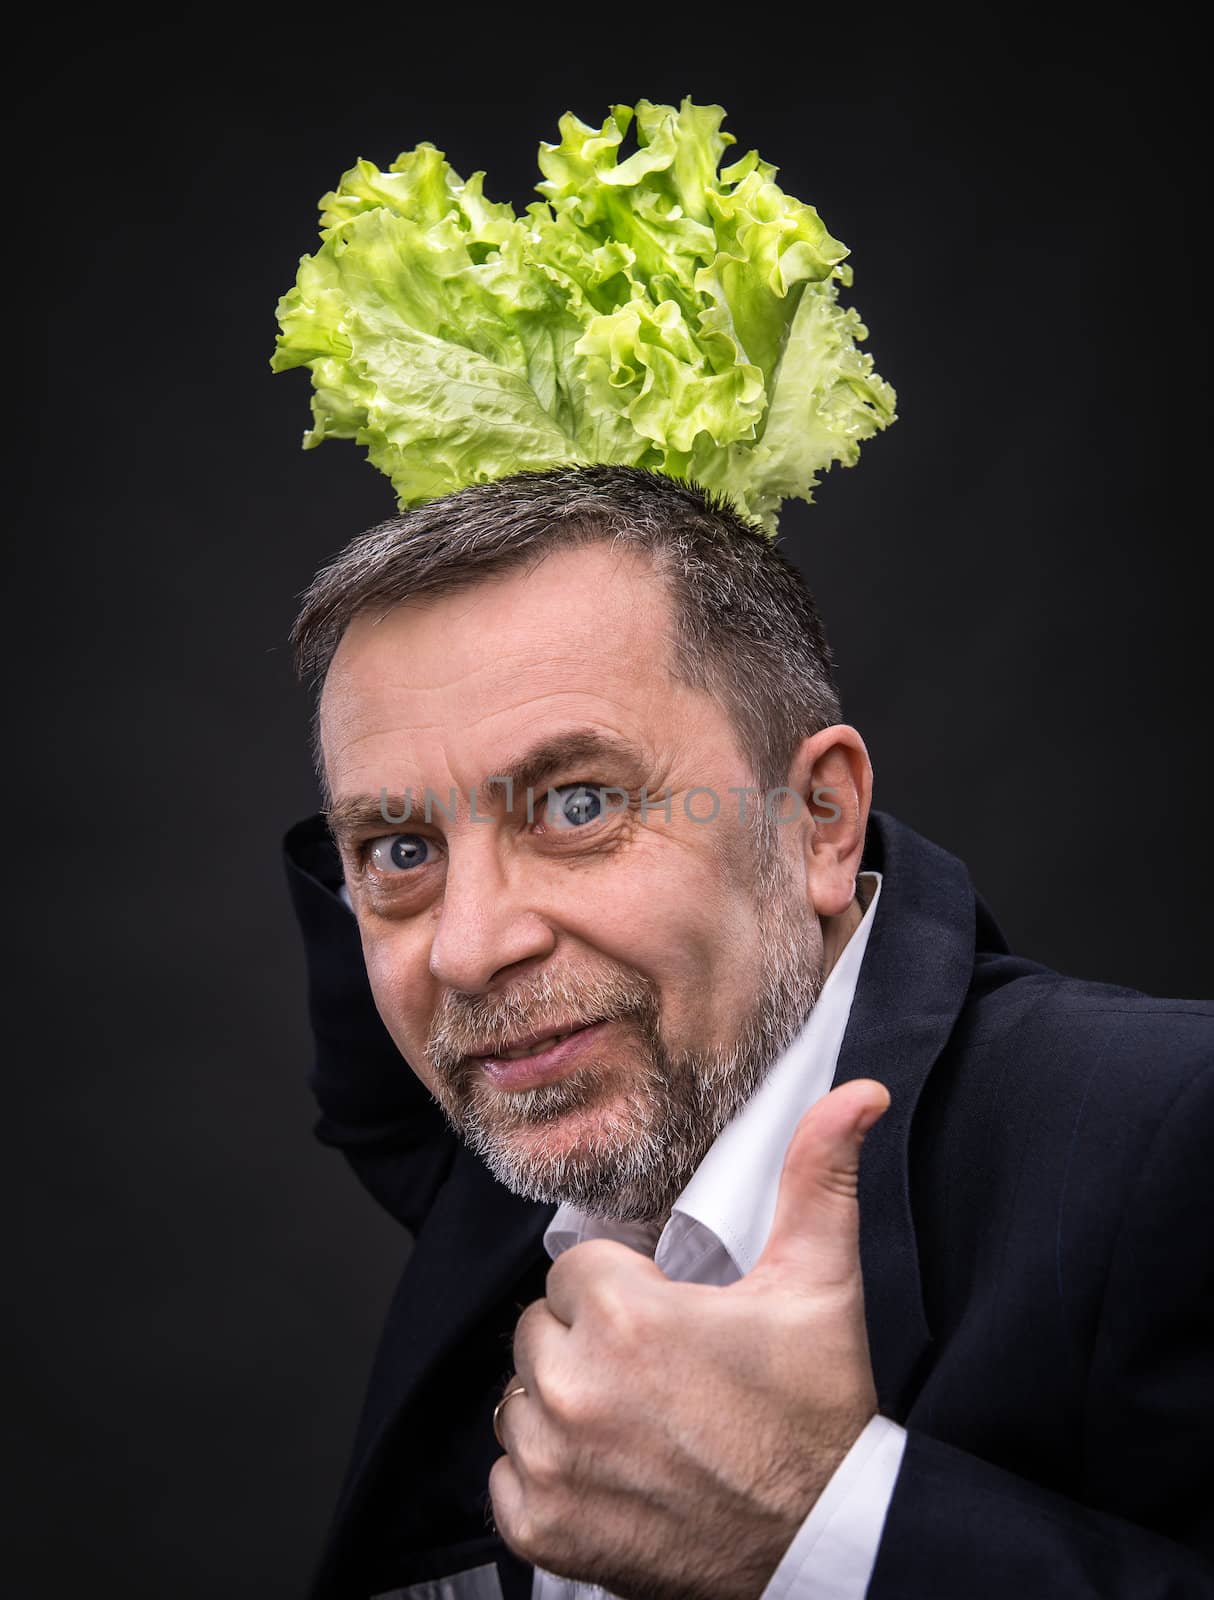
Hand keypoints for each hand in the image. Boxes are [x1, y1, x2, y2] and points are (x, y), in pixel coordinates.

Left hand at [488, 1078, 890, 1599]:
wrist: (822, 1544)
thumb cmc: (817, 1416)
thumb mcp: (822, 1284)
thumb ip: (819, 1176)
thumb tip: (856, 1094)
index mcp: (628, 1319)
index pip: (574, 1267)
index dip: (620, 1286)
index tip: (662, 1315)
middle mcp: (576, 1391)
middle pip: (539, 1327)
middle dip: (586, 1338)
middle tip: (654, 1367)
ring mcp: (555, 1467)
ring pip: (518, 1398)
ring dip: (562, 1402)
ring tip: (634, 1417)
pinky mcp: (545, 1530)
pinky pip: (507, 1477)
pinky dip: (546, 1476)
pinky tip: (608, 1469)